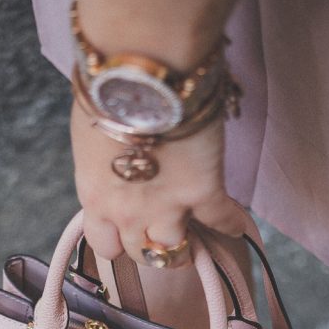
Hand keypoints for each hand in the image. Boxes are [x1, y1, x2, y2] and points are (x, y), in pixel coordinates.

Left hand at [69, 98, 247, 263]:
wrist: (139, 74)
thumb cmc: (106, 90)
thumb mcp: (91, 135)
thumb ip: (103, 159)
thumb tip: (113, 156)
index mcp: (96, 196)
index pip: (104, 245)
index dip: (117, 241)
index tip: (126, 233)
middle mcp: (128, 213)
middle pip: (140, 254)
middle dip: (149, 248)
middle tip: (160, 239)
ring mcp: (167, 207)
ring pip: (175, 251)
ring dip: (184, 248)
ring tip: (194, 242)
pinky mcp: (203, 191)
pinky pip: (221, 220)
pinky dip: (231, 224)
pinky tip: (236, 226)